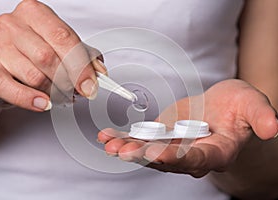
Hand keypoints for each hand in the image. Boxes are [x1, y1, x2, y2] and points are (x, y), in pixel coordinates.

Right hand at [0, 0, 105, 110]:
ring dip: (55, 92)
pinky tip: (44, 104)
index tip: (91, 85)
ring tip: (62, 95)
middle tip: (78, 92)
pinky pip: (11, 89)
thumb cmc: (34, 53)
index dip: (81, 65)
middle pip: (48, 57)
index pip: (63, 37)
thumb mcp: (63, 49)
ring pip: (35, 76)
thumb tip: (99, 72)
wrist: (5, 65)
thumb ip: (84, 57)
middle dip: (69, 81)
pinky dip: (31, 100)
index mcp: (35, 13)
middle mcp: (13, 25)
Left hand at [97, 79, 277, 176]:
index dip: (176, 158)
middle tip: (123, 152)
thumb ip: (260, 116)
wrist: (221, 108)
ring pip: (149, 152)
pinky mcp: (161, 137)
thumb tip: (273, 127)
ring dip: (128, 149)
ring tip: (110, 146)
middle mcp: (191, 155)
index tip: (157, 154)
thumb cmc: (238, 107)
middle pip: (166, 160)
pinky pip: (140, 140)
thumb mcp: (252, 105)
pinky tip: (107, 138)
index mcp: (215, 152)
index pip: (195, 160)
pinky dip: (123, 139)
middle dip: (144, 157)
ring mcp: (173, 147)